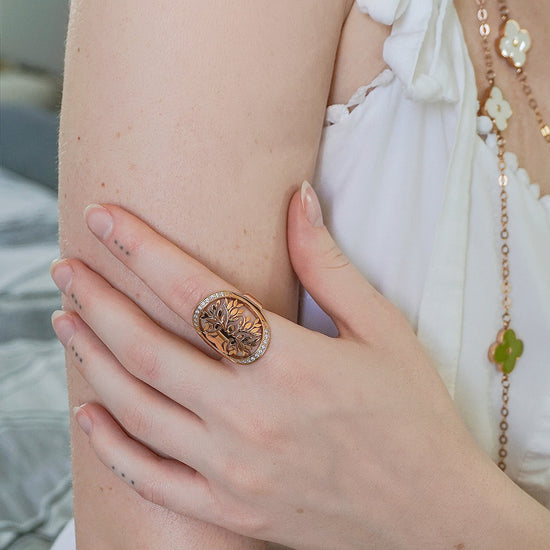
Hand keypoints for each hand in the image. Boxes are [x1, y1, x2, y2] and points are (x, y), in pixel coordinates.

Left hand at [51, 181, 500, 548]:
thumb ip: (327, 264)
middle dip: (98, 300)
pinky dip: (111, 443)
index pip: (195, 292)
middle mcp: (250, 417)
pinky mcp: (230, 509)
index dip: (142, 249)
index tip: (104, 220)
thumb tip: (298, 200)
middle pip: (147, 348)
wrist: (432, 517)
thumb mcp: (382, 331)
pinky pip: (151, 477)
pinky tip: (89, 412)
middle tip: (66, 268)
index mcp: (291, 364)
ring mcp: (233, 469)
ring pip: (137, 407)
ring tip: (66, 321)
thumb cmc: (413, 418)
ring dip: (92, 358)